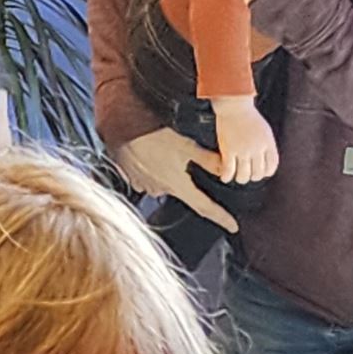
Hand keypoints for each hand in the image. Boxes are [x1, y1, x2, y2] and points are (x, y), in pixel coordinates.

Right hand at [112, 126, 238, 233]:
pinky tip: (151, 154)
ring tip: (164, 152)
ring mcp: (146, 186)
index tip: (232, 226)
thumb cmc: (151, 135)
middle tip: (182, 160)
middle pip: (183, 191)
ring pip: (164, 182)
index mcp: (177, 185)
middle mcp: (161, 190)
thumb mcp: (186, 145)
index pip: (205, 207)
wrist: (120, 128)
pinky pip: (148, 177)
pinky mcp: (133, 178)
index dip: (221, 217)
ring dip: (167, 171)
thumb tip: (226, 169)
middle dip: (186, 179)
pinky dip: (152, 168)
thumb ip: (207, 160)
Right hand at [207, 94, 277, 183]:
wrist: (234, 105)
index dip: (266, 172)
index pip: (271, 166)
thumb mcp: (264, 130)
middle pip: (258, 173)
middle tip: (247, 173)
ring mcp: (242, 150)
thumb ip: (267, 145)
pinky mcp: (228, 150)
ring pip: (243, 175)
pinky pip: (228, 170)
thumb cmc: (248, 116)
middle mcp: (257, 148)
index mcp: (268, 143)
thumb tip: (267, 162)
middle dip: (253, 176)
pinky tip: (225, 177)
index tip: (261, 172)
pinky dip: (226, 177)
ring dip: (241, 178)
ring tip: (237, 176)